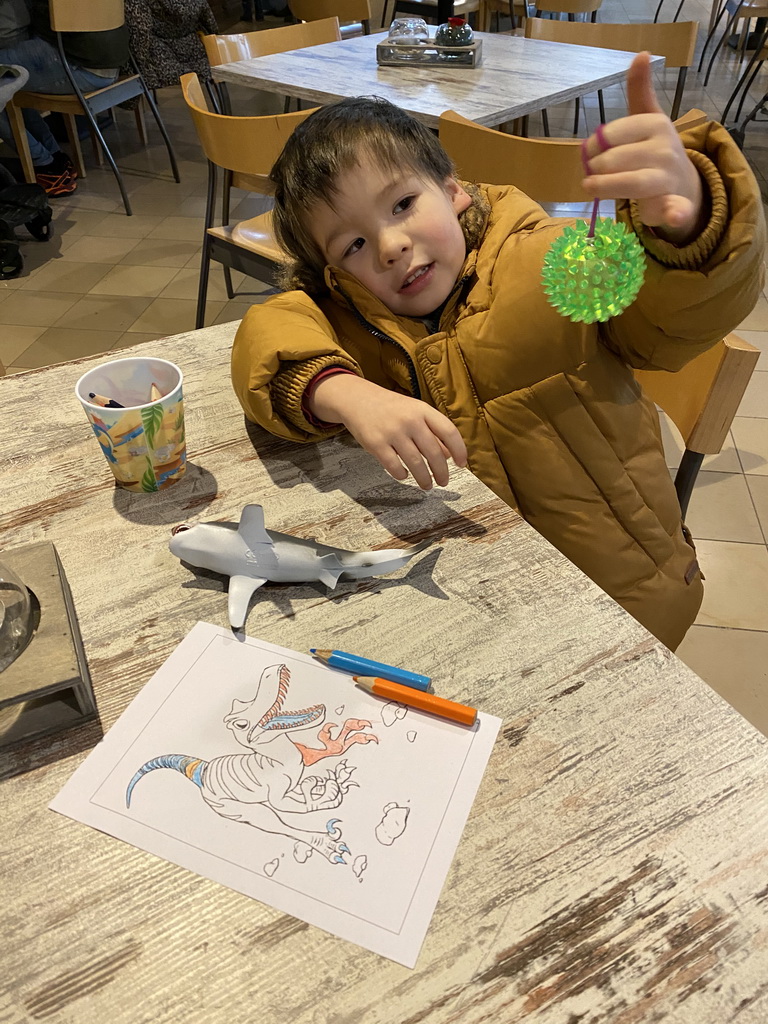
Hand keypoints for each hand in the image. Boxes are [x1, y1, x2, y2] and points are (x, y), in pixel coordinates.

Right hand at [309, 374, 467, 488]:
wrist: (357, 399)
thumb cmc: (390, 408)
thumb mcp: (415, 412)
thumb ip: (433, 430)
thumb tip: (450, 454)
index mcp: (423, 410)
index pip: (449, 431)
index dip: (459, 450)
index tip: (461, 464)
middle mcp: (410, 420)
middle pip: (434, 452)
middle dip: (441, 472)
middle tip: (444, 481)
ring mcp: (392, 432)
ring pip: (416, 463)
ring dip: (424, 478)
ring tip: (427, 485)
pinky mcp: (376, 444)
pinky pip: (394, 466)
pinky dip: (402, 475)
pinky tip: (404, 475)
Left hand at [581, 52, 704, 244]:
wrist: (684, 183)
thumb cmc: (656, 149)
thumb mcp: (648, 116)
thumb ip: (639, 90)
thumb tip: (640, 53)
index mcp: (655, 124)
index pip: (612, 134)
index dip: (594, 145)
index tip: (590, 152)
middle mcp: (665, 148)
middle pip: (617, 160)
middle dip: (597, 168)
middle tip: (590, 173)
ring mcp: (670, 177)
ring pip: (634, 183)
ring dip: (608, 187)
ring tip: (589, 186)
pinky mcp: (675, 203)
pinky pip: (676, 208)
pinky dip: (674, 212)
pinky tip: (672, 214)